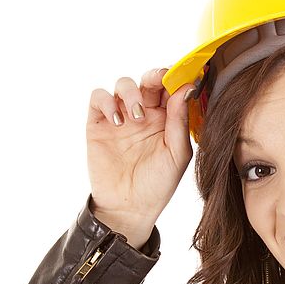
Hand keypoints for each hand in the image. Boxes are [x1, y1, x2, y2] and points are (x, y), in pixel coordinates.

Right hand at [86, 68, 195, 229]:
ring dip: (131, 92)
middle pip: (148, 81)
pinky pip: (98, 98)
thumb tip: (187, 88)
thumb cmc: (158, 184)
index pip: (171, 89)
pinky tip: (117, 122)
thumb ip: (180, 121)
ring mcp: (120, 117)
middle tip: (159, 81)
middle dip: (155, 76)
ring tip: (136, 117)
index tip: (186, 76)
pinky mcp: (98, 123)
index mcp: (166, 119)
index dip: (178, 78)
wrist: (129, 207)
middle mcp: (144, 114)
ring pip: (123, 84)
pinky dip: (107, 102)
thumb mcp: (177, 154)